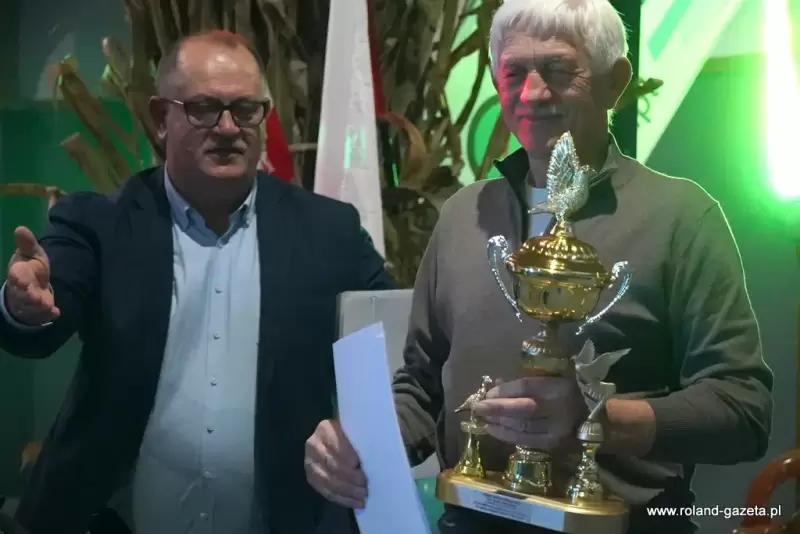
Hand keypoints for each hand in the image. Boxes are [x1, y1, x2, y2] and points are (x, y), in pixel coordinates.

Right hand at [4, 227, 58, 324]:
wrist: (28, 288)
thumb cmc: (29, 268)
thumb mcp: (30, 253)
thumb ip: (27, 243)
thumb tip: (21, 228)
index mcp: (19, 273)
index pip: (16, 275)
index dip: (17, 276)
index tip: (17, 275)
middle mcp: (22, 289)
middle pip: (23, 294)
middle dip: (28, 295)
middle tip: (35, 296)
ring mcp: (30, 302)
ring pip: (32, 306)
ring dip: (39, 306)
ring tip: (47, 305)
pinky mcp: (40, 311)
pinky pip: (43, 315)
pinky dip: (49, 314)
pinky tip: (56, 313)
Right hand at [304, 419, 366, 507]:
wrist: (331, 441)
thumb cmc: (349, 435)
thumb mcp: (353, 430)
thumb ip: (358, 439)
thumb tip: (374, 455)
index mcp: (325, 430)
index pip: (336, 445)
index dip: (348, 457)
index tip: (360, 465)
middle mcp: (313, 446)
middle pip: (332, 466)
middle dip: (350, 478)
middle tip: (365, 485)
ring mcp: (310, 464)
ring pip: (329, 482)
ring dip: (347, 491)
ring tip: (362, 496)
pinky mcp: (312, 479)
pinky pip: (326, 492)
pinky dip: (342, 499)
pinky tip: (355, 502)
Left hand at [472, 376, 586, 450]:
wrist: (596, 418)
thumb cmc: (567, 393)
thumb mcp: (551, 380)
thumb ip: (527, 384)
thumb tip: (496, 388)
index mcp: (560, 387)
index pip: (528, 387)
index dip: (505, 390)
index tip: (488, 393)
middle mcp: (559, 409)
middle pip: (523, 409)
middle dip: (497, 408)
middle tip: (478, 407)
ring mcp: (557, 430)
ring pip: (523, 427)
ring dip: (499, 423)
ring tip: (483, 418)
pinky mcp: (554, 445)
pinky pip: (526, 441)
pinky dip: (507, 435)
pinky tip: (493, 430)